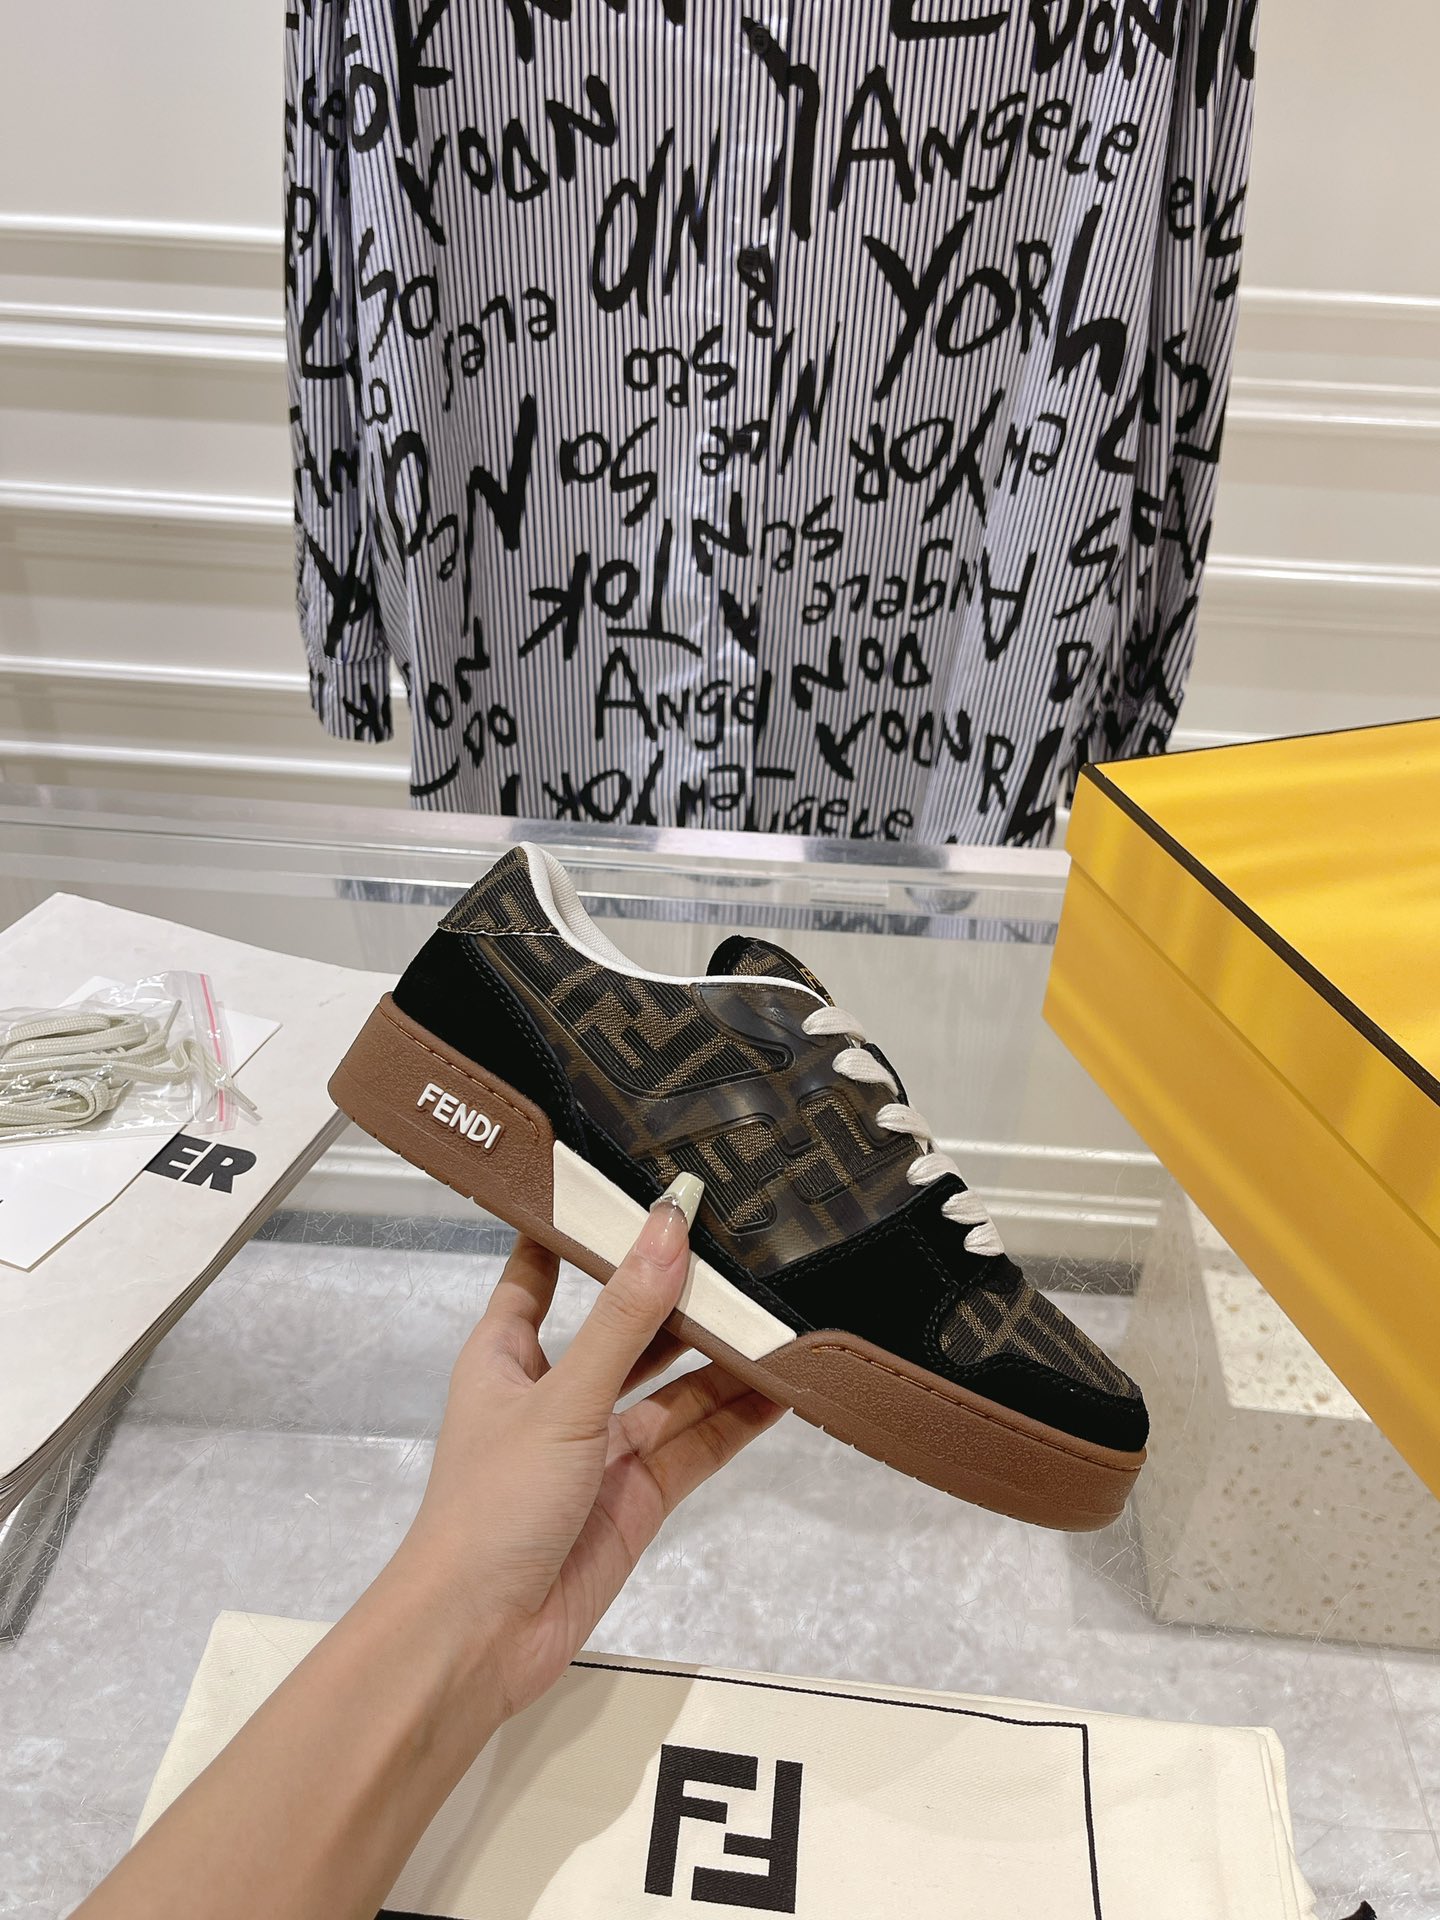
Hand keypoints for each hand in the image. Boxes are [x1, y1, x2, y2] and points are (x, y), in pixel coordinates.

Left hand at [391, 1179, 784, 1725]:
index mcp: (507, 1353)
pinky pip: (698, 1442)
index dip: (581, 1226)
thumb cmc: (491, 1505)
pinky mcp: (639, 1495)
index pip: (542, 1268)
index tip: (630, 1178)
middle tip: (742, 1239)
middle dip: (677, 1290)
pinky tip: (784, 1384)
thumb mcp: (561, 1398)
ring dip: (720, 1353)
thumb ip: (623, 1319)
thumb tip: (667, 1229)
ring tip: (780, 1303)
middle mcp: (556, 1390)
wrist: (480, 1638)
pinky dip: (739, 1416)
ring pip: (673, 1384)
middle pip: (626, 1325)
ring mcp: (601, 1445)